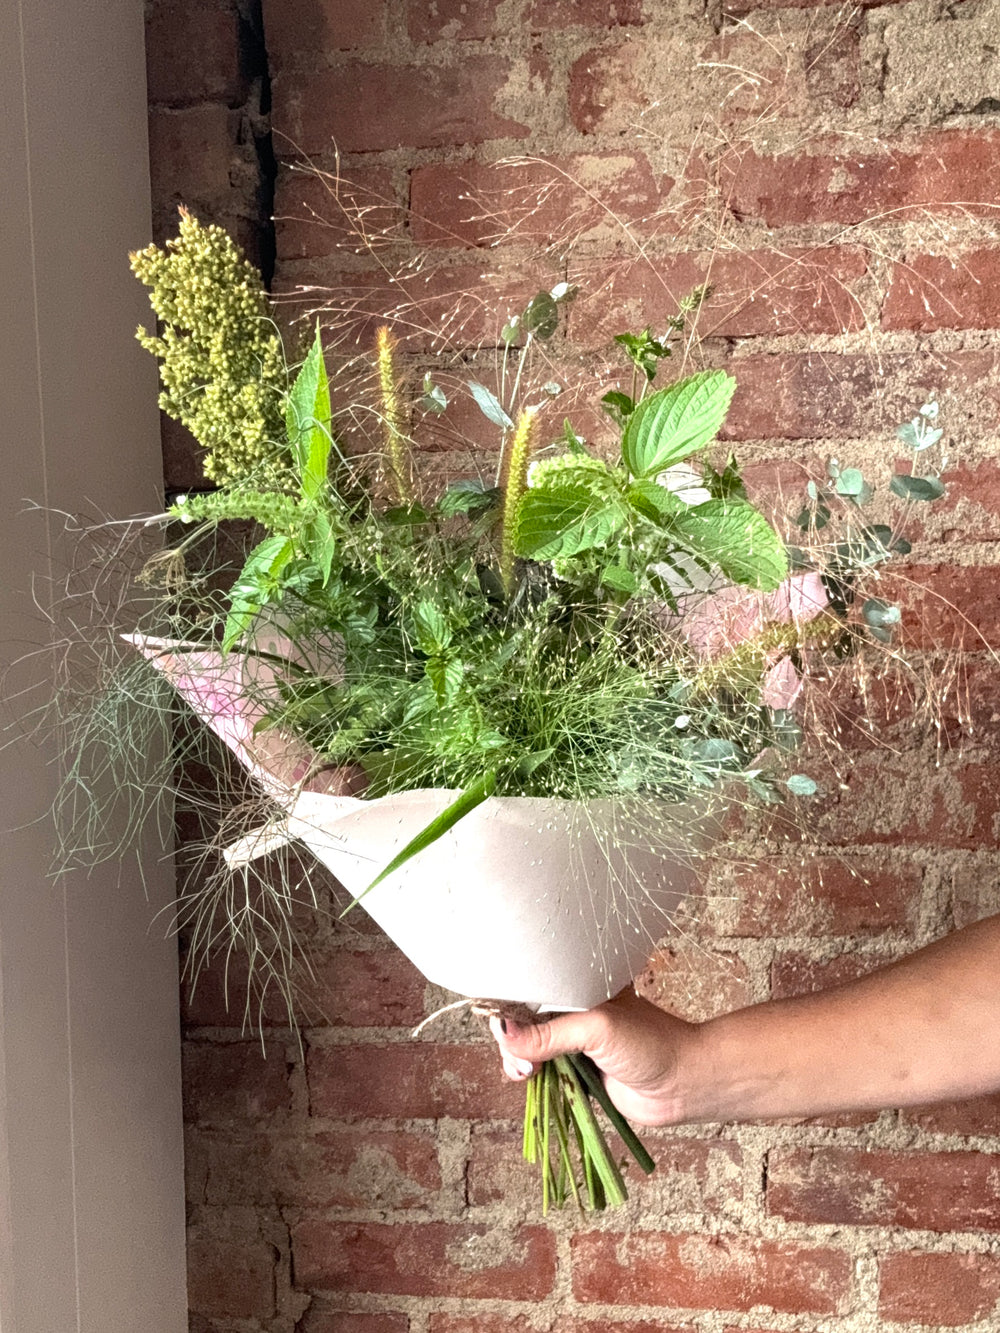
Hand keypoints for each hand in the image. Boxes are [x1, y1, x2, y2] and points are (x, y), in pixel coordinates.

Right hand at [490, 989, 699, 1126]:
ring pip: (529, 1047)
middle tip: (520, 1058)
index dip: (510, 1004)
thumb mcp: (596, 1028)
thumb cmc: (649, 1044)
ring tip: (526, 1072)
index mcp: (579, 985)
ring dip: (518, 1059)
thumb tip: (503, 1033)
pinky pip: (542, 1070)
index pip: (531, 987)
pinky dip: (530, 1075)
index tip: (500, 1025)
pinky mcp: (576, 1070)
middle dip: (512, 1037)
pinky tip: (529, 1080)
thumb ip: (549, 1033)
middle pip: (524, 1019)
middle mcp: (572, 1010)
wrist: (683, 1084)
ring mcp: (573, 1041)